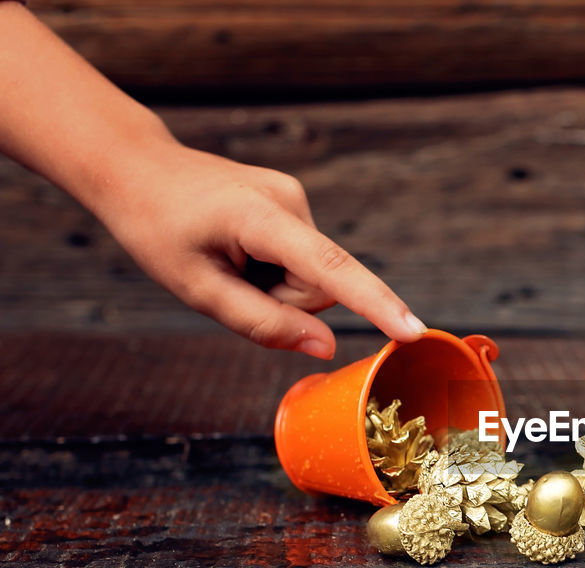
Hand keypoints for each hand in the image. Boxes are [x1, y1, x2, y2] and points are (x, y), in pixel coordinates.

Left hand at [90, 138, 426, 358]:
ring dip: (273, 284)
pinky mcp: (293, 202)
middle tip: (229, 281)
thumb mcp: (196, 289)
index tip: (412, 331)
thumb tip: (324, 345)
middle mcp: (291, 201)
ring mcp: (294, 197)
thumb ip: (263, 322)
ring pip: (311, 276)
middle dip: (282, 301)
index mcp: (261, 219)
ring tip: (228, 260)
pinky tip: (237, 248)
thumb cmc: (157, 228)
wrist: (135, 168)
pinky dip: (272, 267)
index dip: (374, 303)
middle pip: (318, 286)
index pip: (331, 268)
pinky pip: (301, 258)